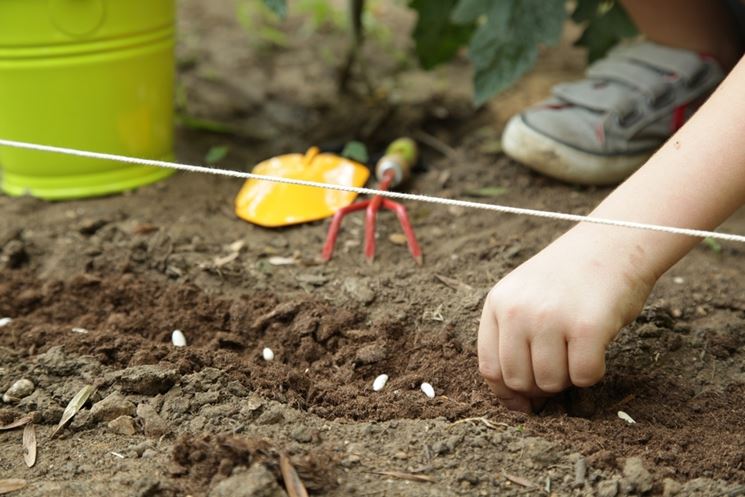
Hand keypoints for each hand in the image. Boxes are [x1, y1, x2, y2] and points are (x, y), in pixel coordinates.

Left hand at [478, 224, 654, 411]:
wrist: (614, 242)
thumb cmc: (571, 277)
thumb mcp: (526, 294)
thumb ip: (513, 336)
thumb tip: (515, 401)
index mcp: (498, 303)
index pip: (489, 368)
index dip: (507, 393)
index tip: (525, 401)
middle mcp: (518, 310)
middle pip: (518, 380)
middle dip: (540, 387)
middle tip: (561, 368)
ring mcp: (550, 318)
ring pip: (549, 383)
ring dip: (567, 378)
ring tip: (578, 350)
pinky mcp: (587, 327)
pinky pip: (583, 377)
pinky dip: (593, 373)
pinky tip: (597, 347)